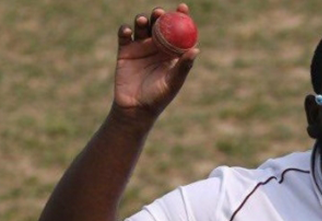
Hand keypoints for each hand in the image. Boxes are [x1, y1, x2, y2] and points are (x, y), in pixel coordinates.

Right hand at [113, 4, 199, 118]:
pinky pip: (124, 35)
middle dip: (160, 16)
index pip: (178, 31)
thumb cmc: (158, 98)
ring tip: (142, 21)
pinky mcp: (125, 51)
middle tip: (160, 13)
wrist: (135, 109)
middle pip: (159, 25)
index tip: (182, 7)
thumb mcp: (173, 82)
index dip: (181, 17)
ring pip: (142, 27)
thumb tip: (196, 49)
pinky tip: (127, 31)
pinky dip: (125, 30)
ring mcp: (141, 47)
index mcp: (172, 53)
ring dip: (142, 20)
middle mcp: (157, 47)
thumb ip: (183, 66)